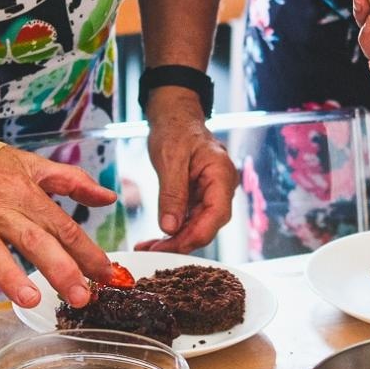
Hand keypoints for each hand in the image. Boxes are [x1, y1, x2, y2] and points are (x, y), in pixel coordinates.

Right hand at [0, 125, 116, 310]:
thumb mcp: (30, 164)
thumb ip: (72, 181)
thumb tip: (107, 197)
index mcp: (26, 196)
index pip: (64, 227)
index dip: (88, 253)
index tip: (108, 276)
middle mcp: (0, 213)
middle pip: (34, 242)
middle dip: (59, 270)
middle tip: (80, 296)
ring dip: (10, 277)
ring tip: (29, 299)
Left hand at [135, 90, 237, 252]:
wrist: (175, 116)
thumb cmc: (176, 129)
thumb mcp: (171, 159)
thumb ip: (173, 193)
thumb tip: (170, 228)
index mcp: (222, 175)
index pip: (216, 215)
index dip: (194, 236)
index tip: (169, 248)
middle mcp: (222, 188)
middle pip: (207, 225)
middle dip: (180, 242)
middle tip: (151, 251)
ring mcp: (211, 194)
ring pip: (198, 226)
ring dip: (174, 240)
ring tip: (147, 247)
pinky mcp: (199, 197)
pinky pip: (189, 219)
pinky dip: (172, 230)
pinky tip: (154, 238)